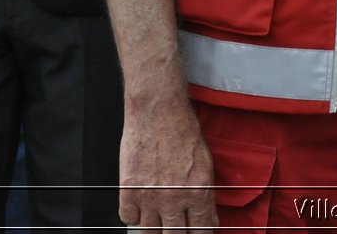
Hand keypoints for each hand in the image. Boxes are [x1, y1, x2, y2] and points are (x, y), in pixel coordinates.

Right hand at [118, 93, 216, 232]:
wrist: (158, 113)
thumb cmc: (183, 131)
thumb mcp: (205, 164)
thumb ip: (205, 194)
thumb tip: (208, 217)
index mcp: (198, 191)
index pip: (202, 230)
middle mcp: (174, 198)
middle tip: (178, 230)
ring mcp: (149, 197)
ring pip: (150, 231)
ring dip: (156, 228)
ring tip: (160, 222)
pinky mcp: (128, 191)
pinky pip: (129, 219)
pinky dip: (135, 217)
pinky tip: (142, 210)